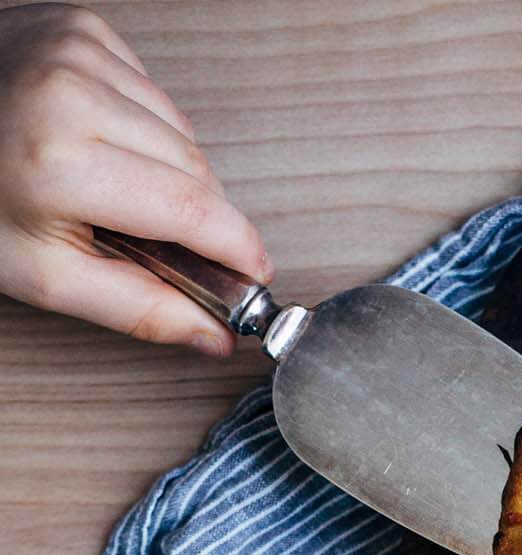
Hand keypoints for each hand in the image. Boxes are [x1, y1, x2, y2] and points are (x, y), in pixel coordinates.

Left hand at [0, 4, 269, 349]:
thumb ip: (137, 308)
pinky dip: (144, 126)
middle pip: (196, 171)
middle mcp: (74, 94)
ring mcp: (79, 51)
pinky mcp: (82, 26)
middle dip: (199, 217)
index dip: (238, 250)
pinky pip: (152, 92)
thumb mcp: (43, 274)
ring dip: (172, 171)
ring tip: (123, 191)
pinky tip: (104, 143)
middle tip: (170, 247)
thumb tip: (215, 334)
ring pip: (181, 131)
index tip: (254, 277)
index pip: (193, 211)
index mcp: (63, 164)